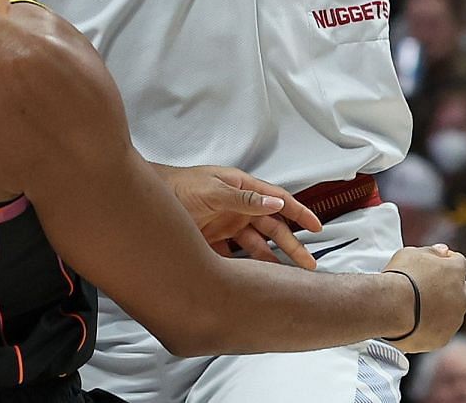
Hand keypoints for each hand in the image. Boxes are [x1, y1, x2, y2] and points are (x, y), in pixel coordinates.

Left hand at [159, 164, 321, 265]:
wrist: (148, 198)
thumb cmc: (178, 186)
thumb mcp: (213, 191)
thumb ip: (244, 199)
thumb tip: (276, 204)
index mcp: (241, 188)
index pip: (277, 200)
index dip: (299, 212)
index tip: (317, 227)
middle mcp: (237, 207)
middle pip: (272, 227)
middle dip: (291, 245)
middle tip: (309, 265)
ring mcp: (226, 224)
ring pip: (257, 244)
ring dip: (272, 259)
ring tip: (288, 278)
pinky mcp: (214, 240)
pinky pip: (237, 255)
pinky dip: (248, 266)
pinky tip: (257, 279)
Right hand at [383, 244, 465, 352]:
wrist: (391, 308)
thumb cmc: (399, 277)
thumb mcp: (410, 253)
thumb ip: (431, 252)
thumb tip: (443, 251)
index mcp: (455, 272)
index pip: (459, 262)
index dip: (446, 261)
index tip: (432, 264)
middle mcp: (462, 296)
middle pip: (463, 290)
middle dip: (451, 288)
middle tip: (428, 287)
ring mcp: (455, 320)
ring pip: (453, 313)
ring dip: (441, 309)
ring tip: (416, 307)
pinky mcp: (444, 338)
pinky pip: (440, 331)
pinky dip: (431, 327)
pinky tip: (414, 322)